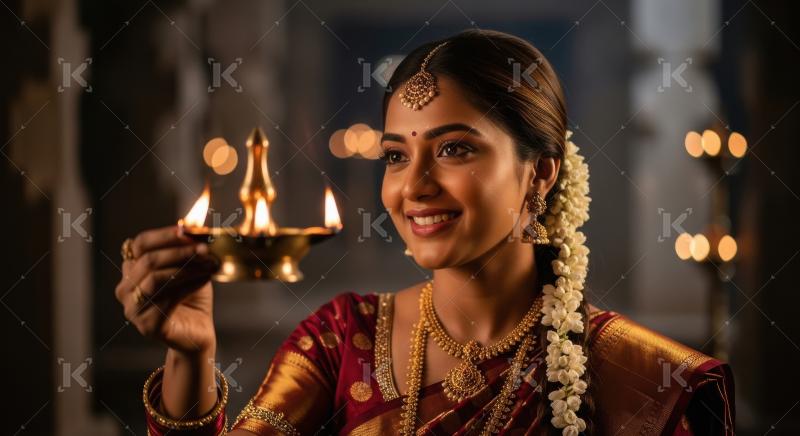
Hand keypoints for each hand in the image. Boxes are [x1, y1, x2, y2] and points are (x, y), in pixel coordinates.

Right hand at [115, 225, 218, 354]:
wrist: (197, 332)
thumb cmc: (191, 297)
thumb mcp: (190, 268)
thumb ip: (186, 249)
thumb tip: (191, 225)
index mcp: (131, 270)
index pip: (140, 244)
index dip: (164, 235)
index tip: (188, 230)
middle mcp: (125, 289)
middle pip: (148, 260)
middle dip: (180, 251)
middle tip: (205, 248)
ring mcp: (132, 309)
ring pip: (156, 278)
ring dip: (186, 268)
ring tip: (208, 263)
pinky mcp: (146, 326)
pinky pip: (168, 298)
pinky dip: (190, 285)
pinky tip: (206, 278)